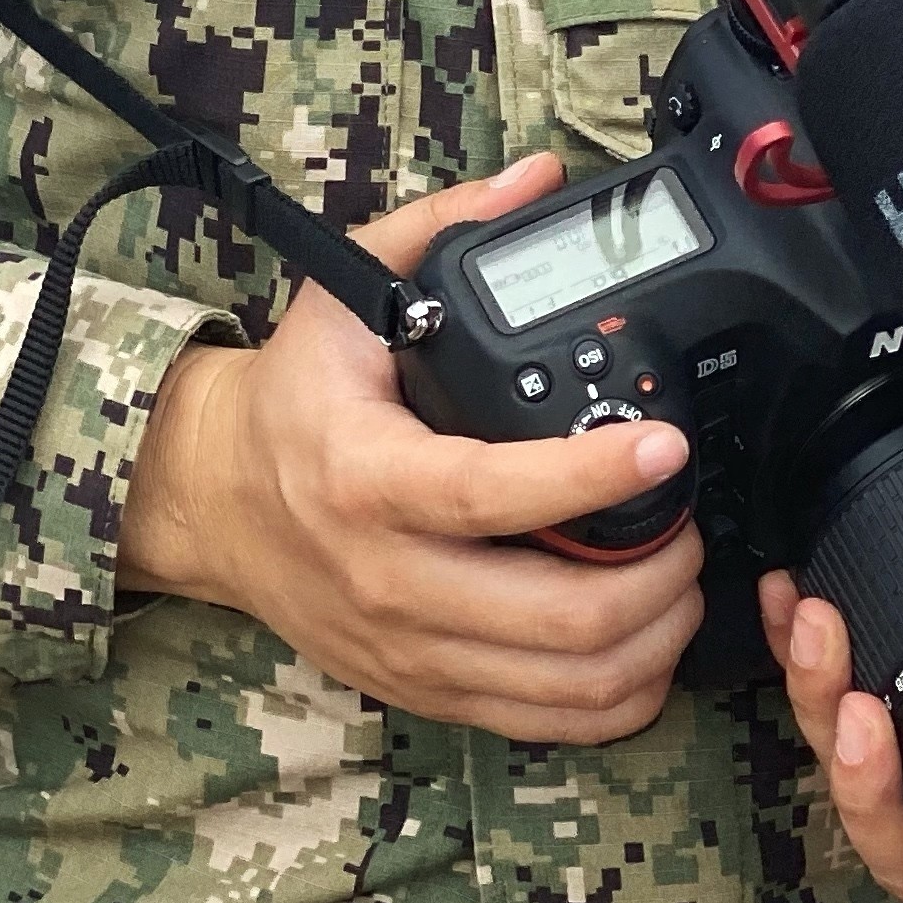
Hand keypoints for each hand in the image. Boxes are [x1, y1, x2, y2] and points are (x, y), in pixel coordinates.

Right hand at [119, 150, 703, 740]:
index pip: (494, 493)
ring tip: (679, 577)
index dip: (593, 477)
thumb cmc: (290, 399)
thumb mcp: (343, 294)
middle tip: (690, 522)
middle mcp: (389, 578)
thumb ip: (438, 228)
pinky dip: (617, 696)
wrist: (213, 503)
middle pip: (558, 615)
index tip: (666, 444)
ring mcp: (410, 648)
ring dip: (652, 638)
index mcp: (367, 477)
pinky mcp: (425, 691)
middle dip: (657, 574)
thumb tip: (535, 177)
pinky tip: (644, 642)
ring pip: (567, 683)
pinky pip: (545, 725)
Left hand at [762, 573, 902, 902]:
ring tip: (799, 605)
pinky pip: (843, 682)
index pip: (892, 837)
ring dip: (815, 661)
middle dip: (826, 692)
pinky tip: (785, 594)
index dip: (868, 782)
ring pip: (844, 718)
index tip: (866, 719)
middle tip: (819, 630)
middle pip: (850, 760)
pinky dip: (809, 643)